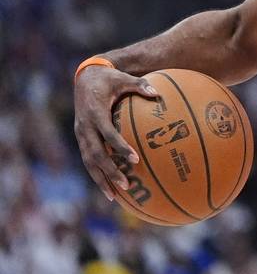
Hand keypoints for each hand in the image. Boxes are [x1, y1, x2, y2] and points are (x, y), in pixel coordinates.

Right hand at [73, 65, 158, 200]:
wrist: (85, 77)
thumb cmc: (109, 78)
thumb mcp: (123, 78)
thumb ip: (140, 85)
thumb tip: (158, 93)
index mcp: (95, 113)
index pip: (107, 134)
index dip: (119, 147)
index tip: (134, 159)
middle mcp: (85, 127)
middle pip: (95, 154)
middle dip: (109, 172)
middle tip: (126, 186)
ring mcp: (81, 134)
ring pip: (88, 161)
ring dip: (100, 179)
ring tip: (114, 196)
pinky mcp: (81, 138)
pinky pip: (88, 159)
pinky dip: (96, 174)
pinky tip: (108, 188)